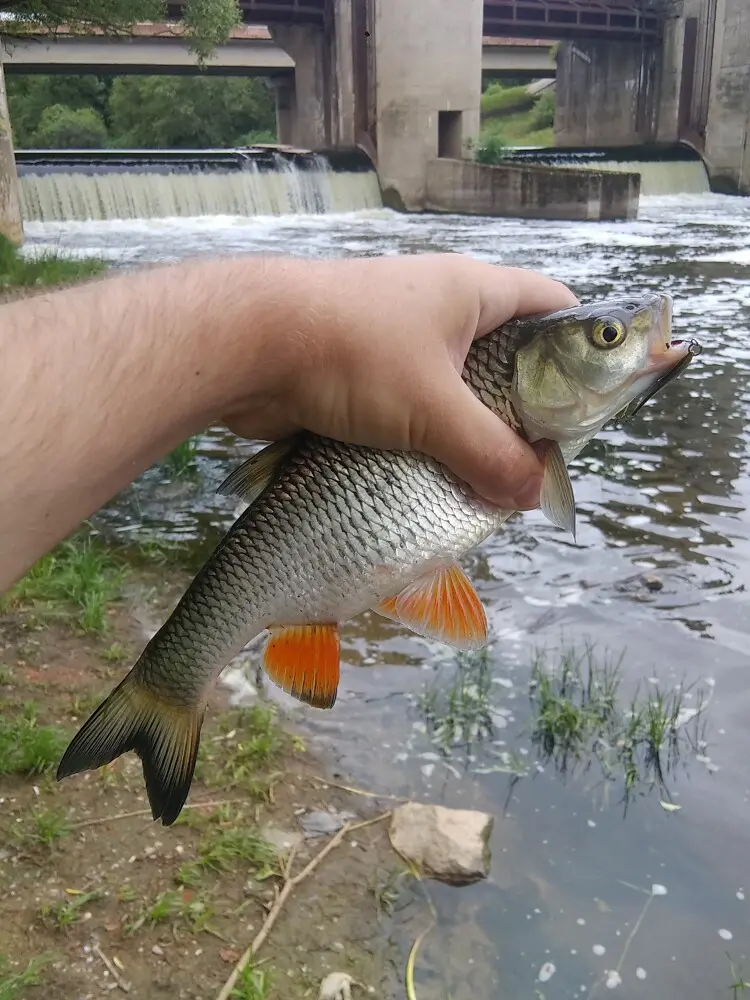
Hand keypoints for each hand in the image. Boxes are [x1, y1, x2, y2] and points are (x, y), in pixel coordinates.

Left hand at [222, 253, 577, 509]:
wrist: (247, 348)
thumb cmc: (352, 355)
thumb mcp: (433, 409)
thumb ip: (489, 453)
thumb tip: (532, 494)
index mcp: (472, 291)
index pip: (550, 305)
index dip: (579, 345)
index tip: (591, 400)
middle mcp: (440, 308)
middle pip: (506, 355)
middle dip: (523, 407)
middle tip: (540, 457)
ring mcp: (399, 338)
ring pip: (456, 387)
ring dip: (471, 430)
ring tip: (493, 477)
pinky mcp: (364, 371)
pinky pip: (413, 406)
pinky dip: (428, 437)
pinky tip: (436, 476)